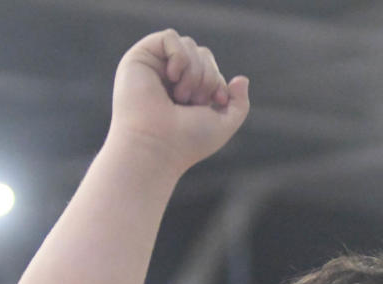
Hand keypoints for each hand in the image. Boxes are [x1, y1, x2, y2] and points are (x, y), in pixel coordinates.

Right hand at [107, 29, 249, 174]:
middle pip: (202, 53)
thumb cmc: (187, 141)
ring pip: (189, 45)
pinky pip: (170, 37)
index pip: (211, 68)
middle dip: (208, 77)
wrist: (156, 146)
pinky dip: (179, 57)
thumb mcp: (224, 124)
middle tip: (195, 103)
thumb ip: (239, 104)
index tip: (216, 102)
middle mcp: (170, 78)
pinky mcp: (140, 57)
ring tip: (181, 97)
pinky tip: (172, 77)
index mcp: (187, 92)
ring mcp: (154, 67)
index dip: (218, 82)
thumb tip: (242, 78)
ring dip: (194, 73)